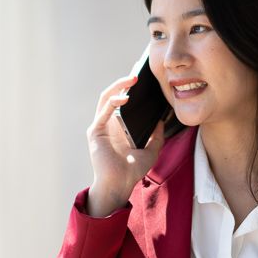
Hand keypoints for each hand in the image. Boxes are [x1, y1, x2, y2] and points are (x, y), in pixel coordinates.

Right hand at [85, 74, 165, 216]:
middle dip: (124, 83)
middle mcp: (108, 124)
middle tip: (138, 71)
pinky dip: (113, 102)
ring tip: (132, 79)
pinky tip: (125, 98)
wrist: (119, 185)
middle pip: (113, 96)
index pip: (123, 102)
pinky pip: (103, 112)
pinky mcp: (95, 132)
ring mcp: (100, 127)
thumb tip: (161, 119)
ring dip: (118, 87)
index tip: (143, 77)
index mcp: (119, 127)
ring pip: (106, 99)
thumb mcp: (152, 150)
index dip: (131, 89)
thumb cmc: (132, 171)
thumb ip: (157, 135)